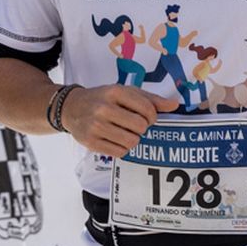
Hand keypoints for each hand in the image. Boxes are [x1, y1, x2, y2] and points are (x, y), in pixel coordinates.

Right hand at [62, 85, 179, 156]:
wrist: (71, 107)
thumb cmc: (104, 98)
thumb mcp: (125, 92)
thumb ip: (151, 99)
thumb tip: (175, 105)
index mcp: (115, 92)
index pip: (148, 109)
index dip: (152, 116)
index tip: (147, 117)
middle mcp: (104, 108)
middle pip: (141, 127)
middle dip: (142, 128)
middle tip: (134, 125)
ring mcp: (95, 126)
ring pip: (131, 142)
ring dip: (133, 139)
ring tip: (125, 132)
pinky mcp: (90, 142)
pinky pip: (120, 152)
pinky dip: (123, 148)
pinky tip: (116, 139)